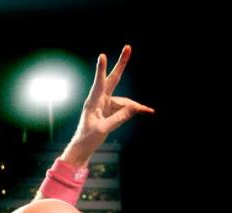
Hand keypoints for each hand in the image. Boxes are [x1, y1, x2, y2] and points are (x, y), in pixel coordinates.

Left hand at [61, 45, 154, 166]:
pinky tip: (146, 111)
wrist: (83, 147)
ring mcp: (105, 103)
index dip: (101, 69)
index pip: (99, 83)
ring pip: (124, 100)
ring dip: (135, 106)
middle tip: (128, 47)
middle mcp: (99, 99)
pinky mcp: (110, 109)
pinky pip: (124, 108)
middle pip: (113, 79)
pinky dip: (133, 110)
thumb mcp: (104, 129)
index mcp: (93, 102)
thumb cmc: (88, 138)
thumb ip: (119, 118)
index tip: (102, 56)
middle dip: (121, 64)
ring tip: (148, 111)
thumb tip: (136, 107)